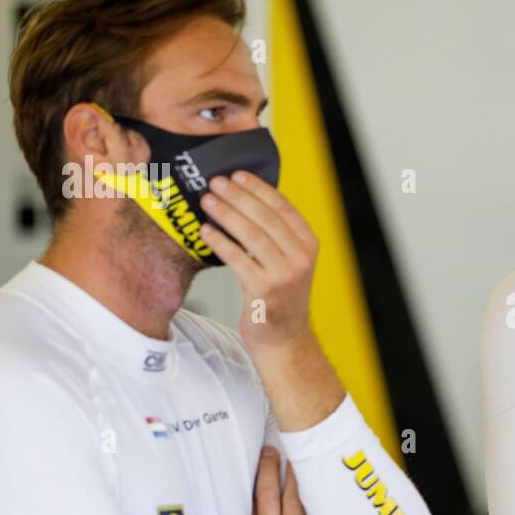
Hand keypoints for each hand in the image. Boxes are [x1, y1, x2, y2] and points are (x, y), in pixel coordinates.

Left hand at [197, 172, 319, 353]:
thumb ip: (277, 237)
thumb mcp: (288, 263)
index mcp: (309, 246)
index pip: (284, 208)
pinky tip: (205, 230)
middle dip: (238, 196)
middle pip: (266, 217)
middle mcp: (301, 258)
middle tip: (215, 182)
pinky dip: (220, 241)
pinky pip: (237, 258)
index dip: (259, 188)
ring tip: (207, 200)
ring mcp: (284, 275)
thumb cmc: (280, 298)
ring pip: (252, 234)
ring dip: (226, 213)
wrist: (284, 339)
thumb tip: (245, 200)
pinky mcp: (264, 290)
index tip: (237, 174)